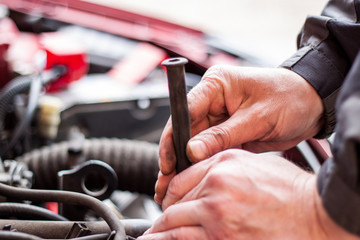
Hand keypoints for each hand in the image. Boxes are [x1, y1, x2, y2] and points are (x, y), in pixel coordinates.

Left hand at [141, 150, 358, 239]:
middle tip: (159, 223)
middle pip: (173, 204)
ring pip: (175, 226)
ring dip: (161, 233)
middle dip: (164, 215)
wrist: (312, 214)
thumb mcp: (251, 162)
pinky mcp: (222, 239)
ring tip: (152, 237)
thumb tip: (199, 176)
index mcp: (220, 167)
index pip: (179, 181)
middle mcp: (214, 189)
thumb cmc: (288, 188)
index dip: (169, 193)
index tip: (167, 201)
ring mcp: (216, 217)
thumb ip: (220, 166)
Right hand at [155, 66, 322, 203]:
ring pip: (194, 142)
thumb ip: (223, 135)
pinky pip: (209, 148)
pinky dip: (202, 163)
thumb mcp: (257, 117)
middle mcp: (213, 99)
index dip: (172, 136)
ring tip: (176, 184)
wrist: (312, 104)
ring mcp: (219, 116)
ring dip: (186, 162)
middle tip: (169, 180)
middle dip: (176, 155)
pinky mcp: (226, 130)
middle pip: (185, 129)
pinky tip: (194, 178)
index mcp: (216, 84)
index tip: (169, 160)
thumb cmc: (290, 97)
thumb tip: (193, 150)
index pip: (185, 110)